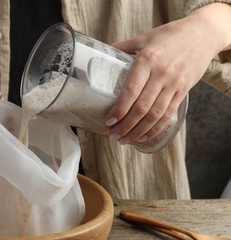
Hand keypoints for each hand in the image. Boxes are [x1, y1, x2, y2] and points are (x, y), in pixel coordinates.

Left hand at [105, 3, 230, 144]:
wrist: (202, 34)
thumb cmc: (169, 35)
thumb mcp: (143, 37)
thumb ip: (122, 47)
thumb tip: (102, 55)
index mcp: (147, 60)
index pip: (131, 90)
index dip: (119, 109)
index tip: (109, 121)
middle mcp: (161, 74)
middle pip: (142, 107)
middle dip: (125, 125)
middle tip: (113, 135)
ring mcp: (174, 84)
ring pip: (155, 115)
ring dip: (138, 131)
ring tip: (125, 140)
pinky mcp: (183, 91)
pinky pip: (168, 114)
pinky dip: (155, 128)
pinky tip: (144, 137)